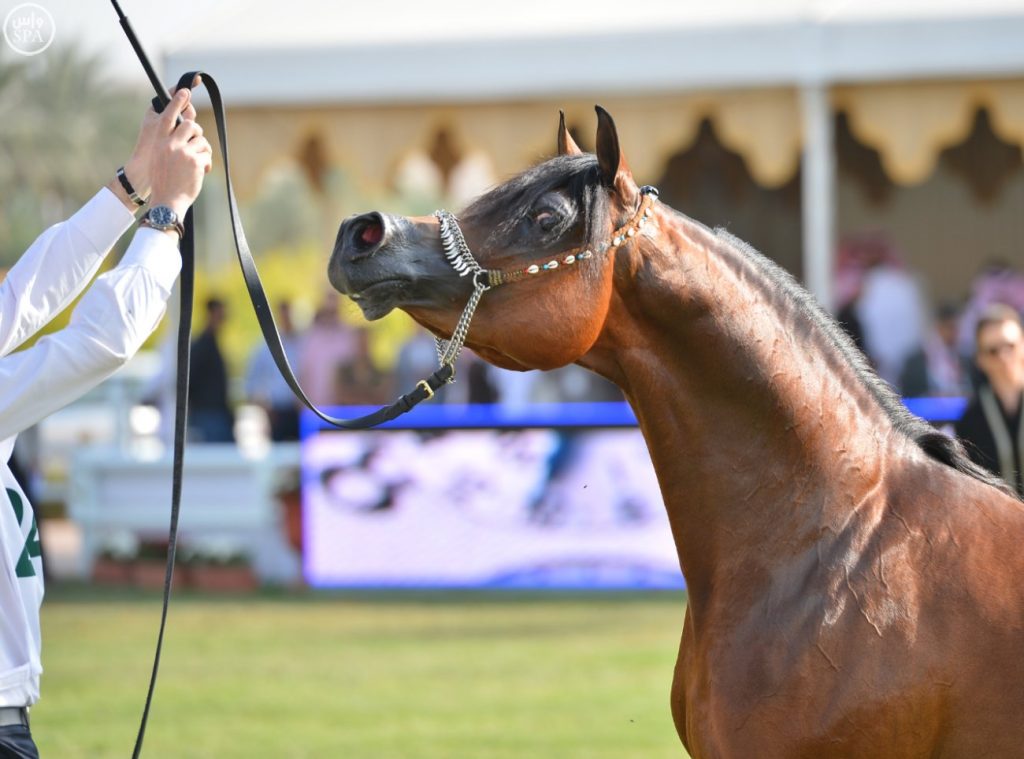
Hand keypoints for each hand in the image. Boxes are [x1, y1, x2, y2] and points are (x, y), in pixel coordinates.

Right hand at [147, 84, 213, 216]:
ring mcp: (183, 153)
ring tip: (198, 163)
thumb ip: (169, 143)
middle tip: (197, 140)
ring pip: (201, 140)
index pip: (168, 115)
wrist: (167, 201)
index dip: (177, 102)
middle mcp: (170, 144)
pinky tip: (202, 171)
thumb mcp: (160, 157)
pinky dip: (207, 162)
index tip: (185, 90)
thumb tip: (186, 129)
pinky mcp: (195, 162)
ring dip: (203, 150)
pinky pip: (207, 154)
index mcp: (159, 141)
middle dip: (197, 131)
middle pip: (190, 125)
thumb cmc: (164, 180)